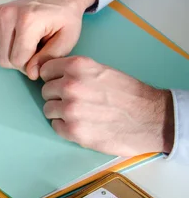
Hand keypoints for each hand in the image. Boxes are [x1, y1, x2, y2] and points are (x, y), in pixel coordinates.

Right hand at [0, 0, 97, 79]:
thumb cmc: (65, 18)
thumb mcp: (67, 41)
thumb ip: (48, 59)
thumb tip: (31, 74)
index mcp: (27, 19)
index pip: (17, 60)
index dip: (30, 66)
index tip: (42, 57)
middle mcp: (9, 14)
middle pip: (4, 59)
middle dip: (20, 61)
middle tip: (36, 51)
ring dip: (11, 55)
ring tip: (27, 45)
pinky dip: (4, 48)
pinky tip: (18, 40)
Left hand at [40, 56, 174, 155]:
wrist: (150, 118)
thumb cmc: (128, 94)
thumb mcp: (101, 70)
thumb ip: (75, 72)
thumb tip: (53, 76)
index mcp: (77, 66)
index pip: (46, 70)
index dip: (53, 78)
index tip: (60, 83)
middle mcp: (70, 85)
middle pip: (46, 91)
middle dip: (57, 96)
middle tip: (76, 101)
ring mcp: (70, 109)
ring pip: (48, 109)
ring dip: (60, 113)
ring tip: (80, 114)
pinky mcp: (73, 131)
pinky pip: (55, 126)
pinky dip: (65, 127)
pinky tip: (82, 125)